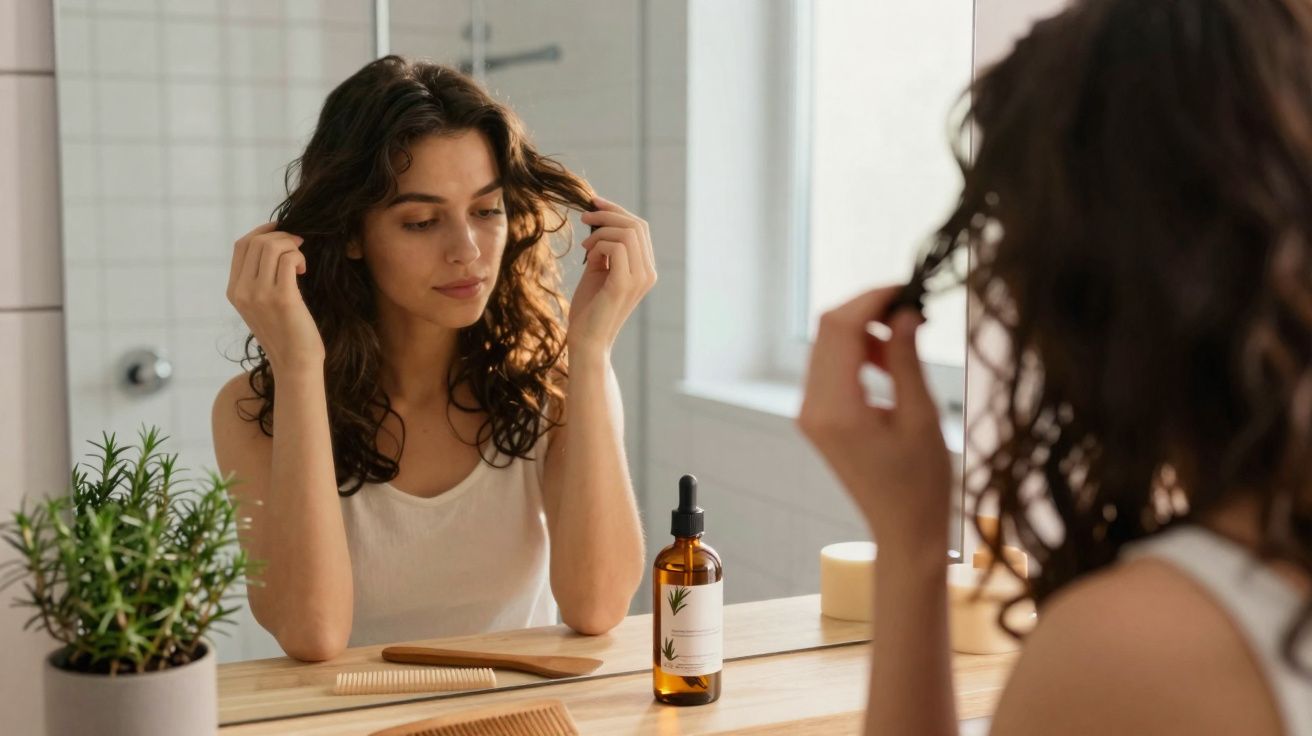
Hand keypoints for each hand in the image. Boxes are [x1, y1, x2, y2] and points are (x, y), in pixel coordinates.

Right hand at [226, 223, 324, 373]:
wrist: (295, 363)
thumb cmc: (286, 333)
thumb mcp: (261, 305)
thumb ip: (258, 280)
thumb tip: (272, 246)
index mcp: (234, 291)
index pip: (241, 246)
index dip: (262, 231)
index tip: (281, 230)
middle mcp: (242, 291)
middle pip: (257, 242)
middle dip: (282, 237)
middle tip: (298, 247)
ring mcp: (260, 295)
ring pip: (273, 247)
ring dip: (292, 246)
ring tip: (301, 261)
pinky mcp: (282, 298)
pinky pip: (289, 259)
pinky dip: (299, 257)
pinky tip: (304, 270)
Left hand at [568, 196, 657, 356]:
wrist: (586, 341)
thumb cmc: (589, 308)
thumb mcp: (599, 270)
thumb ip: (604, 247)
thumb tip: (599, 218)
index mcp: (645, 269)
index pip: (639, 227)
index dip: (616, 210)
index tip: (593, 203)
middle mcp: (648, 273)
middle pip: (636, 225)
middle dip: (608, 214)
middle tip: (584, 217)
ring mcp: (640, 279)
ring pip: (627, 232)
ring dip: (601, 231)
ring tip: (585, 247)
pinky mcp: (625, 283)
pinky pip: (617, 246)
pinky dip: (598, 245)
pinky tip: (588, 258)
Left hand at [796, 286, 951, 553]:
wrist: (903, 529)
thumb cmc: (921, 482)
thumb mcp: (921, 417)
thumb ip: (906, 360)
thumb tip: (905, 312)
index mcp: (837, 408)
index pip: (840, 328)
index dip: (872, 299)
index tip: (907, 288)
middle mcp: (812, 407)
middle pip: (827, 331)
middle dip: (868, 310)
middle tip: (911, 307)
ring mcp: (810, 413)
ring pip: (827, 346)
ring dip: (864, 331)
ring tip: (906, 341)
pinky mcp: (817, 417)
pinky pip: (830, 368)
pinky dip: (857, 353)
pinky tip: (889, 363)